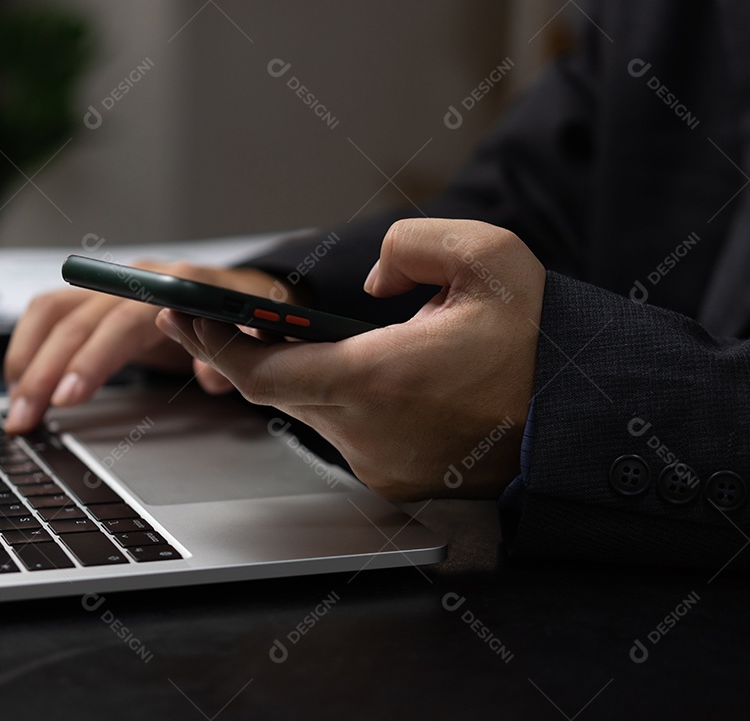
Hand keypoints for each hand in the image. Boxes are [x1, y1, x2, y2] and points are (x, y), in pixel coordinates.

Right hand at [4, 260, 295, 432]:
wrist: (248, 289)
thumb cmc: (253, 314)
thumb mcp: (260, 334)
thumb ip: (236, 354)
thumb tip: (215, 377)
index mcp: (179, 284)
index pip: (123, 319)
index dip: (93, 358)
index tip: (68, 397)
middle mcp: (139, 277)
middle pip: (76, 320)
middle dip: (43, 372)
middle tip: (24, 420)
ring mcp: (114, 284)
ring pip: (52, 312)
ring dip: (25, 360)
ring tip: (15, 411)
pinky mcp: (98, 299)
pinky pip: (51, 316)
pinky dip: (28, 348)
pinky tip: (20, 385)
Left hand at [156, 218, 545, 500]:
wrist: (574, 420)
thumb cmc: (535, 345)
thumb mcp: (492, 260)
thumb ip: (417, 244)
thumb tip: (371, 281)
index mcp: (382, 379)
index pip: (265, 372)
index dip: (216, 343)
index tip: (183, 314)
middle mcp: (368, 431)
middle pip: (274, 391)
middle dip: (236, 351)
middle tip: (202, 315)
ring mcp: (376, 462)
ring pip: (305, 409)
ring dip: (287, 372)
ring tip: (274, 331)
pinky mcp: (389, 477)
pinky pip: (337, 430)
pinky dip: (325, 396)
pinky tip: (332, 366)